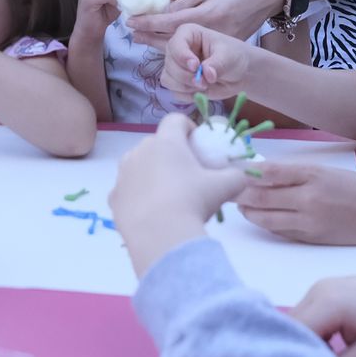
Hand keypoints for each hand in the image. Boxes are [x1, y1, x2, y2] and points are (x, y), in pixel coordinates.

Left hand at [110, 112, 248, 276]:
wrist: (160, 236)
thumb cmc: (193, 202)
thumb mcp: (225, 187)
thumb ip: (236, 175)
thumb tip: (241, 174)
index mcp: (166, 142)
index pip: (175, 120)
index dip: (188, 127)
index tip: (197, 145)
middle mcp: (139, 151)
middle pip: (156, 143)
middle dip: (170, 153)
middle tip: (187, 174)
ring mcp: (123, 174)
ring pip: (138, 165)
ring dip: (151, 172)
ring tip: (168, 195)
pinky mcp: (114, 197)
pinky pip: (128, 189)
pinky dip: (138, 195)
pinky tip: (152, 212)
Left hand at [130, 0, 283, 49]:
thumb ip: (185, 2)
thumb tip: (162, 13)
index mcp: (209, 15)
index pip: (170, 23)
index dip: (148, 23)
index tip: (130, 22)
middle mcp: (214, 33)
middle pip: (175, 40)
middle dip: (151, 38)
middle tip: (131, 34)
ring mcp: (222, 40)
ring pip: (186, 46)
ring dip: (163, 43)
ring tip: (144, 38)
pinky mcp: (228, 43)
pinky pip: (199, 47)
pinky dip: (182, 45)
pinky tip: (169, 40)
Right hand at [160, 23, 252, 101]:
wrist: (240, 74)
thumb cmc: (234, 57)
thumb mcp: (228, 57)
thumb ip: (216, 64)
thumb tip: (206, 74)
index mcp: (188, 34)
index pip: (175, 44)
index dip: (182, 56)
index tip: (196, 66)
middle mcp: (178, 49)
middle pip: (169, 64)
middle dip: (186, 76)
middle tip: (204, 82)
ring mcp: (177, 67)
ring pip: (168, 79)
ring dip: (185, 87)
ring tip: (205, 86)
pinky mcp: (179, 83)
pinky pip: (175, 92)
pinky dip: (188, 95)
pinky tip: (202, 91)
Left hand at [236, 160, 355, 244]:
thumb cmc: (352, 188)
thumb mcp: (324, 171)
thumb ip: (293, 173)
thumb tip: (260, 172)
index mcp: (312, 175)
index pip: (269, 172)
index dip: (246, 171)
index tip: (232, 169)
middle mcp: (308, 198)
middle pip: (262, 196)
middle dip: (240, 192)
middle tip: (227, 188)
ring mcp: (308, 221)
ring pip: (266, 217)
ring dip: (248, 211)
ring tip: (239, 205)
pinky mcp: (310, 238)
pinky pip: (279, 231)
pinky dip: (265, 223)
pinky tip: (257, 217)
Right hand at [291, 271, 355, 356]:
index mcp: (329, 304)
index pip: (296, 334)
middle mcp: (316, 291)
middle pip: (291, 327)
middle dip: (296, 351)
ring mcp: (317, 287)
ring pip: (295, 321)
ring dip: (303, 342)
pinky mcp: (320, 290)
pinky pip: (304, 315)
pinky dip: (310, 332)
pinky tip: (327, 347)